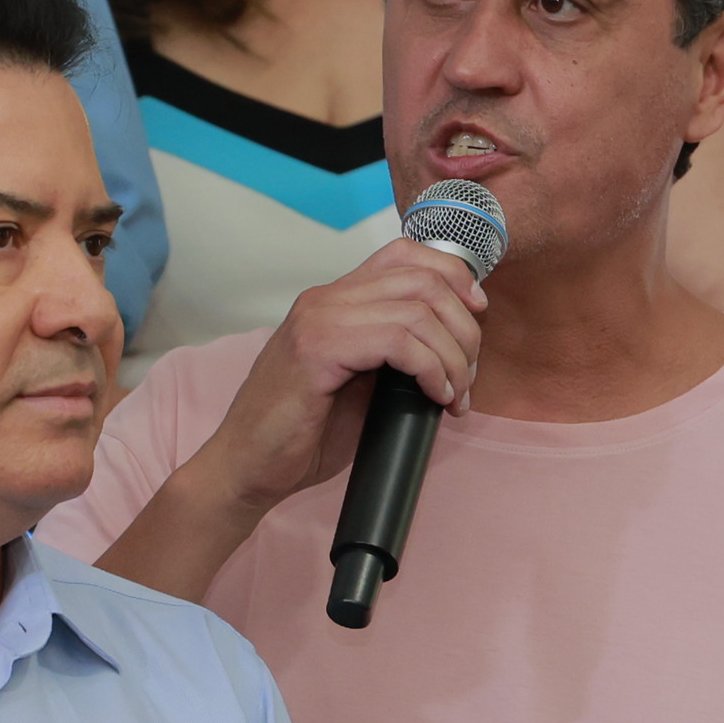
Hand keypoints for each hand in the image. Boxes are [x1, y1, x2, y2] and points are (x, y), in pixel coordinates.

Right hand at [186, 237, 488, 521]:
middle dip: (464, 327)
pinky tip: (436, 396)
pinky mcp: (316, 350)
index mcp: (335, 300)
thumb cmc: (300, 436)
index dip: (453, 275)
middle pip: (422, 278)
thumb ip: (394, 356)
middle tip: (469, 375)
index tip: (476, 315)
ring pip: (418, 309)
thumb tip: (455, 350)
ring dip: (453, 355)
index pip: (404, 253)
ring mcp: (318, 320)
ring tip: (455, 395)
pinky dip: (432, 368)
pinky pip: (398, 340)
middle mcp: (325, 299)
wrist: (247, 469)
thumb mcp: (360, 384)